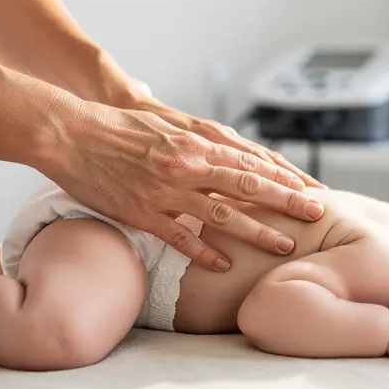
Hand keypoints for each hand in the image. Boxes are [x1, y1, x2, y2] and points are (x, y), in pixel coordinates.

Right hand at [41, 96, 327, 271]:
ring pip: (223, 213)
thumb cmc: (119, 128)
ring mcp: (167, 189)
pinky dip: (206, 251)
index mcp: (196, 139)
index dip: (286, 176)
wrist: (70, 133)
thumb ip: (200, 139)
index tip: (313, 188)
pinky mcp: (143, 211)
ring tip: (285, 246)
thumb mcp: (167, 124)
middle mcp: (188, 162)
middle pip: (250, 184)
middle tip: (318, 215)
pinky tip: (226, 263)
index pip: (253, 160)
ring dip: (258, 231)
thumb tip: (231, 149)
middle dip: (288, 200)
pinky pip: (181, 236)